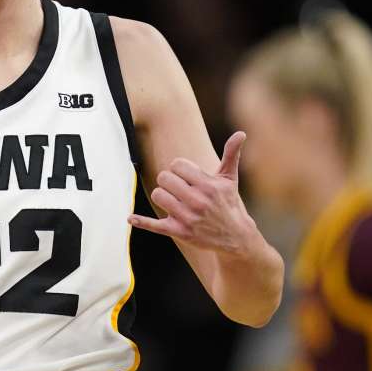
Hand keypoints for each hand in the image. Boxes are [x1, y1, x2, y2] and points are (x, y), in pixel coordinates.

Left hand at [129, 131, 257, 252]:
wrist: (235, 237)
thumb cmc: (228, 202)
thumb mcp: (230, 179)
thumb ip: (232, 154)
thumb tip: (241, 133)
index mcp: (208, 185)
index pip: (177, 164)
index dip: (178, 167)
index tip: (186, 175)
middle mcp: (198, 201)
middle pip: (164, 178)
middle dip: (168, 180)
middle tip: (177, 187)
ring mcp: (187, 218)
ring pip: (158, 196)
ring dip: (162, 195)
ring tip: (173, 199)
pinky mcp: (179, 232)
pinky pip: (155, 225)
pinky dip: (141, 222)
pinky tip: (131, 218)